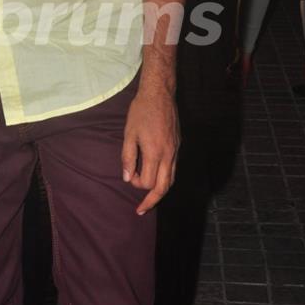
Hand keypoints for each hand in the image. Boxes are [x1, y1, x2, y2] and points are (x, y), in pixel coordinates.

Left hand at [121, 83, 179, 214]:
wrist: (160, 94)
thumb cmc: (141, 111)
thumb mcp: (129, 133)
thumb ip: (127, 157)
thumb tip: (126, 177)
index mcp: (154, 153)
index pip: (147, 182)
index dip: (135, 183)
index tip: (128, 173)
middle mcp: (168, 155)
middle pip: (163, 188)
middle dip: (151, 201)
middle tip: (141, 210)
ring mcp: (175, 151)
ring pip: (171, 180)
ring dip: (160, 192)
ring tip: (149, 200)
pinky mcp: (178, 146)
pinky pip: (173, 169)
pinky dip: (165, 179)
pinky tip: (157, 179)